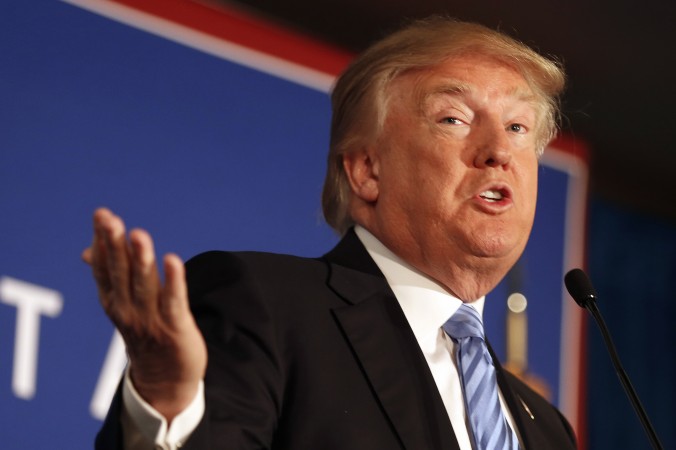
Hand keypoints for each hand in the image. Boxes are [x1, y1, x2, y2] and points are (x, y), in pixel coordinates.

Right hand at [82, 208, 206, 421]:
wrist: (165, 380)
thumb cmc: (146, 333)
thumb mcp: (122, 304)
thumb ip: (111, 274)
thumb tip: (88, 251)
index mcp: (114, 301)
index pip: (105, 268)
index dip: (103, 242)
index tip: (102, 215)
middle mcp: (128, 309)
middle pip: (121, 273)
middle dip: (115, 245)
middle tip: (111, 219)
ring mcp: (150, 319)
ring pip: (144, 285)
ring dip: (141, 259)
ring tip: (139, 235)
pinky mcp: (175, 327)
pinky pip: (173, 301)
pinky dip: (173, 281)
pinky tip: (173, 260)